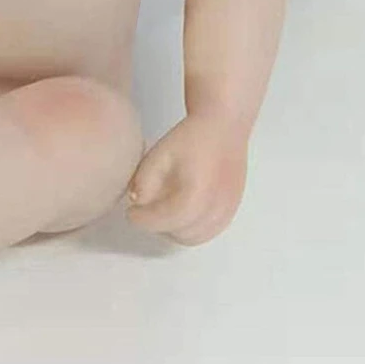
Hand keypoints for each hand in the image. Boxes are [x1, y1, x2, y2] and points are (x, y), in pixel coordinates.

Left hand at [126, 113, 248, 245]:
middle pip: (179, 233)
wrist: (223, 126)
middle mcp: (215, 205)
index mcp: (196, 191)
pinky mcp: (233, 209)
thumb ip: (144, 181)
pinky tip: (182, 212)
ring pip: (194, 237)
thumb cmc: (192, 137)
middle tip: (146, 210)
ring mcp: (227, 209)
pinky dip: (192, 229)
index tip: (131, 213)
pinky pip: (210, 232)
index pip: (165, 220)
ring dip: (175, 230)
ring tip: (163, 211)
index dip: (144, 220)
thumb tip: (138, 203)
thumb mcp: (158, 154)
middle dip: (158, 225)